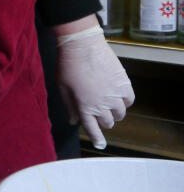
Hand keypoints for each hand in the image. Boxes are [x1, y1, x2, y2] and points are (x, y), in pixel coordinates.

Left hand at [56, 24, 134, 149]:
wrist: (82, 46)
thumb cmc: (68, 66)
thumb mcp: (63, 88)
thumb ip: (69, 107)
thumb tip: (73, 121)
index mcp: (84, 107)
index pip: (92, 129)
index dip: (97, 138)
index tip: (100, 145)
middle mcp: (101, 104)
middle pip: (107, 122)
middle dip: (103, 121)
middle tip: (98, 113)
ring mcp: (115, 95)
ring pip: (120, 114)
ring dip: (114, 112)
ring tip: (108, 104)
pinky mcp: (124, 84)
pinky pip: (129, 101)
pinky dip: (125, 102)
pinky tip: (118, 97)